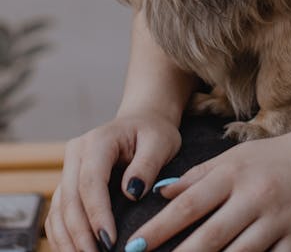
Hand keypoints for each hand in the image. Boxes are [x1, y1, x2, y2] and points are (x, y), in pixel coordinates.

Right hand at [45, 111, 181, 251]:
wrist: (141, 123)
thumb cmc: (153, 133)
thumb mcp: (160, 142)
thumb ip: (147, 164)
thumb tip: (132, 192)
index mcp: (99, 140)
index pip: (91, 180)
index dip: (97, 213)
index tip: (109, 241)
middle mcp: (76, 153)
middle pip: (70, 199)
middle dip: (81, 234)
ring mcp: (69, 169)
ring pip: (59, 210)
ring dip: (68, 239)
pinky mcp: (68, 184)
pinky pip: (57, 214)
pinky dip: (63, 236)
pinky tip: (75, 251)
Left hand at [124, 115, 290, 251]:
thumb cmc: (276, 155)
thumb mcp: (236, 155)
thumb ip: (198, 175)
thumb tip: (160, 192)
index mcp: (234, 173)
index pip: (188, 205)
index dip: (158, 228)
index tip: (133, 246)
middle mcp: (253, 197)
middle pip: (208, 237)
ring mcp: (277, 221)